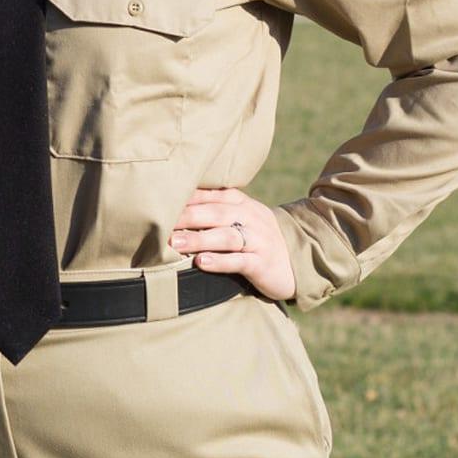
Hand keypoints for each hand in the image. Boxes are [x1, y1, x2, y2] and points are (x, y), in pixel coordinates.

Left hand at [170, 187, 294, 302]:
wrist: (298, 261)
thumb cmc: (255, 238)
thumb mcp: (239, 217)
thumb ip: (212, 208)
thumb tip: (169, 207)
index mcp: (240, 203)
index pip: (211, 195)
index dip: (186, 197)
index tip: (159, 200)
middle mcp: (250, 218)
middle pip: (216, 213)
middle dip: (187, 217)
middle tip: (159, 223)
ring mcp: (258, 240)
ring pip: (226, 236)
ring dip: (199, 239)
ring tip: (175, 243)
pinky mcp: (262, 263)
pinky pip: (240, 261)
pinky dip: (220, 261)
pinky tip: (201, 262)